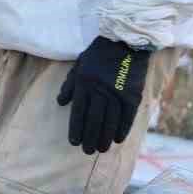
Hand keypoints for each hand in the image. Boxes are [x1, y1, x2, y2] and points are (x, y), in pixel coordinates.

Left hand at [57, 37, 150, 154]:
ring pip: (109, 121)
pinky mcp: (133, 94)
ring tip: (101, 149)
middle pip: (93, 119)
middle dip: (89, 137)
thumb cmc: (98, 54)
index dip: (75, 128)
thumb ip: (69, 85)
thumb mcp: (79, 65)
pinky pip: (127, 117)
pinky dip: (122, 129)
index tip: (74, 142)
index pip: (78, 112)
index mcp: (84, 83)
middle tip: (87, 151)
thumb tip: (60, 103)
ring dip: (104, 137)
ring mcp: (117, 93)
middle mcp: (99, 90)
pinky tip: (117, 139)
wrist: (125, 42)